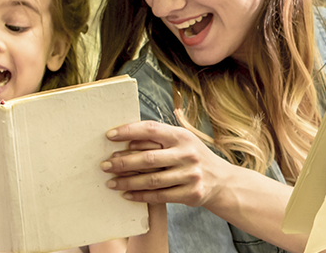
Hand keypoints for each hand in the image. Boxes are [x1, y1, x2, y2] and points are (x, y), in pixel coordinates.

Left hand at [101, 119, 235, 207]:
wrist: (221, 180)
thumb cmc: (191, 156)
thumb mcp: (181, 140)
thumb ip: (158, 137)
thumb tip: (126, 137)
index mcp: (182, 136)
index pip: (151, 129)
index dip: (129, 131)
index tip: (109, 136)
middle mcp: (188, 154)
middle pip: (148, 158)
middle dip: (123, 162)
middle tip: (104, 165)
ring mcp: (190, 175)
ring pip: (151, 180)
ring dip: (127, 181)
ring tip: (111, 182)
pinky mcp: (190, 194)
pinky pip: (159, 196)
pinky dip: (140, 196)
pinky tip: (126, 194)